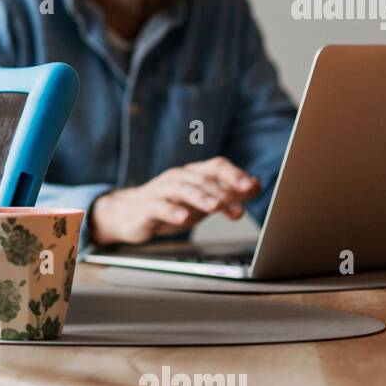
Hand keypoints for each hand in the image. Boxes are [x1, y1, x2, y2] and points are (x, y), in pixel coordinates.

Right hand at [89, 156, 260, 245]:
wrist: (128, 215)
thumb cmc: (169, 206)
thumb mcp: (201, 201)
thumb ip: (228, 192)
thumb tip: (257, 184)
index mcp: (193, 174)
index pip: (216, 167)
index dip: (234, 174)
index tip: (251, 187)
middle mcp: (177, 178)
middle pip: (202, 180)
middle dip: (223, 193)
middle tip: (238, 209)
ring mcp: (160, 191)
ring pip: (182, 189)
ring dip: (201, 197)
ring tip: (214, 207)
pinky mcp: (145, 207)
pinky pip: (158, 207)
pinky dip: (171, 211)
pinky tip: (183, 218)